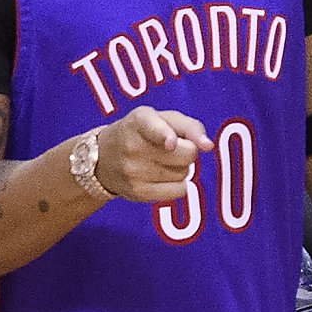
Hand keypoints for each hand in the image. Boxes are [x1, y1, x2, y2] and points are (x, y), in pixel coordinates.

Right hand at [94, 107, 213, 203]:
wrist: (103, 157)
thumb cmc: (143, 133)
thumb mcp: (163, 118)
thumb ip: (190, 126)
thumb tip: (208, 146)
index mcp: (139, 121)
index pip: (154, 128)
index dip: (165, 136)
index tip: (170, 143)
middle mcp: (133, 146)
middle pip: (187, 154)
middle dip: (187, 150)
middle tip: (171, 148)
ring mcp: (133, 171)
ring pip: (184, 173)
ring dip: (180, 168)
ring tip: (160, 161)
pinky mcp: (138, 192)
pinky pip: (180, 191)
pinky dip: (178, 184)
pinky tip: (161, 176)